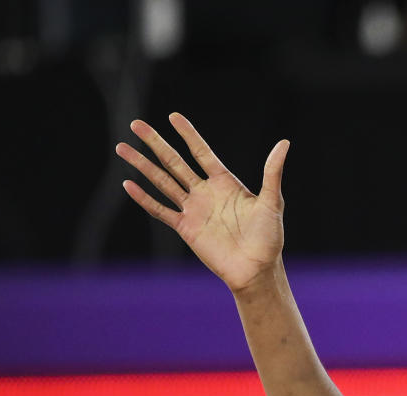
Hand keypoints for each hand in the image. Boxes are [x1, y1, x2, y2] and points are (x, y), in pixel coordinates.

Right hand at [116, 113, 289, 292]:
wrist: (257, 269)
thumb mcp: (273, 202)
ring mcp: (194, 209)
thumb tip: (284, 144)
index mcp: (225, 182)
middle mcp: (206, 192)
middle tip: (136, 124)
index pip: (201, 152)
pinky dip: (145, 198)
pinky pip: (161, 210)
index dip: (188, 134)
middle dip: (155, 143)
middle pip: (175, 162)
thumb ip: (272, 173)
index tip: (173, 116)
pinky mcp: (186, 228)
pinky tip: (129, 185)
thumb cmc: (269, 237)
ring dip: (143, 165)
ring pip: (162, 181)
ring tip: (122, 148)